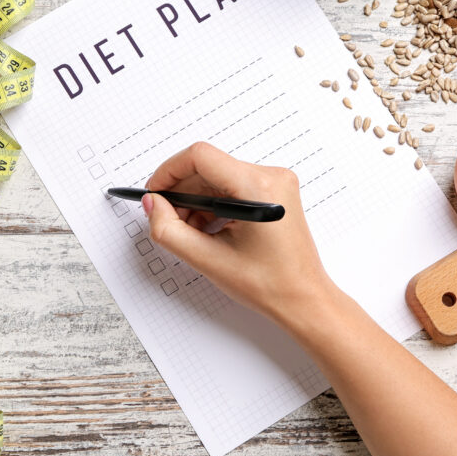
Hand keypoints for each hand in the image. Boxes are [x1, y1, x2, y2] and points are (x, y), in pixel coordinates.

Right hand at [142, 142, 337, 323]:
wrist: (303, 299)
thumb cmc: (269, 284)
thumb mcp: (208, 260)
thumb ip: (169, 230)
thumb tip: (153, 205)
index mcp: (258, 188)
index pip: (200, 156)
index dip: (169, 172)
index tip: (155, 193)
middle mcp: (271, 177)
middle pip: (209, 167)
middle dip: (182, 192)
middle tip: (167, 219)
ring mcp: (276, 183)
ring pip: (218, 177)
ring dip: (196, 201)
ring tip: (190, 233)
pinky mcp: (275, 192)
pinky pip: (233, 186)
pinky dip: (214, 205)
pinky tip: (207, 230)